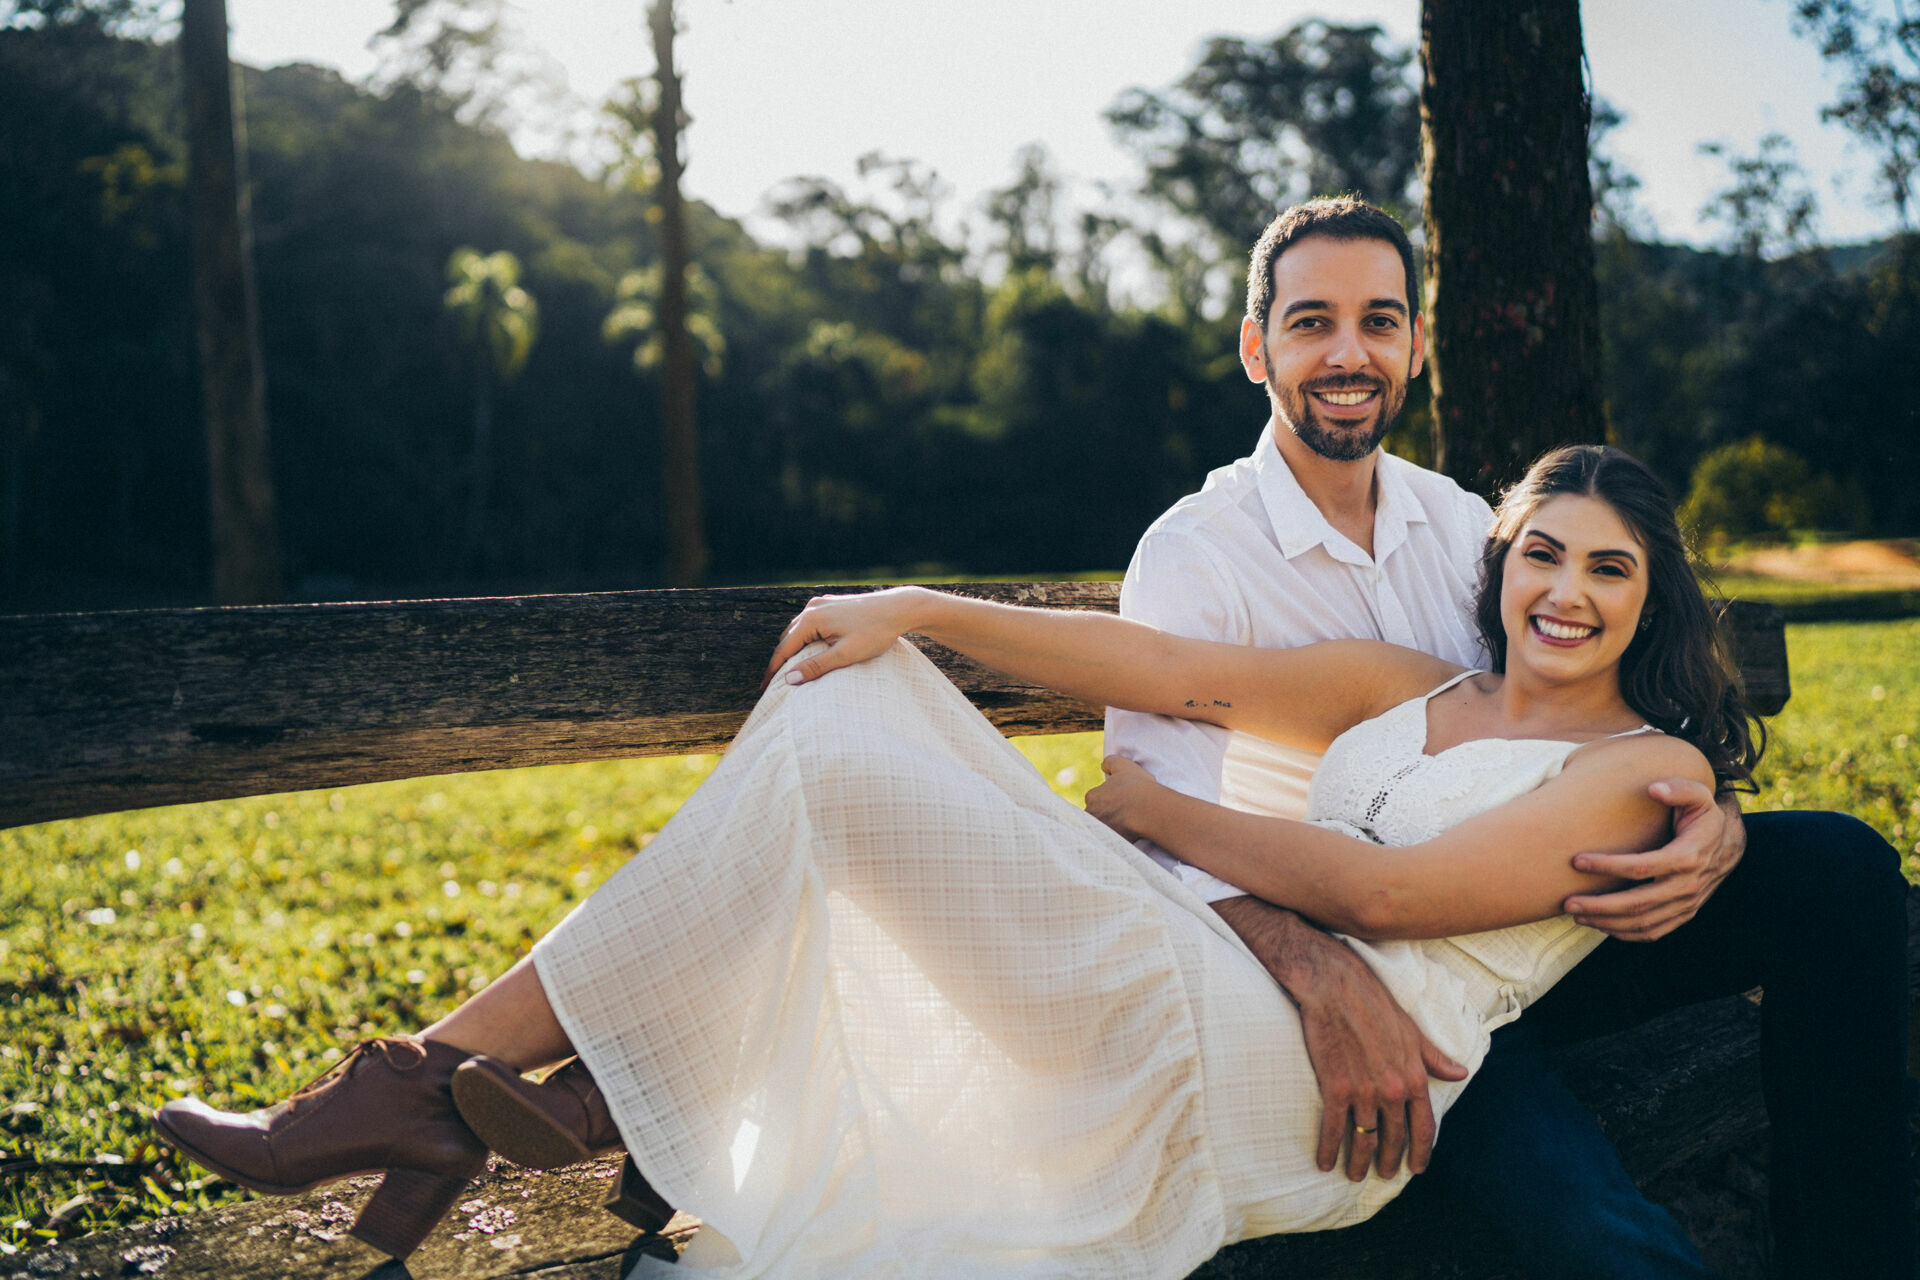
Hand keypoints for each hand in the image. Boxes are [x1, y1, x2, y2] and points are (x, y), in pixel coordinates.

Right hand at [761, 587, 929, 688]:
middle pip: (787, 638)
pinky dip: (804, 639)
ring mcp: (821, 603)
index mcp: (811, 619)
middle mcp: (812, 608)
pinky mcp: (831, 604)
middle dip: (781, 661)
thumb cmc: (875, 632)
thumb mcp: (846, 654)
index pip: (783, 649)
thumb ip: (817, 667)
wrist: (899, 608)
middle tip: (774, 684)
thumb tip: (789, 680)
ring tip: (789, 670)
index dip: (774, 671)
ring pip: (798, 630)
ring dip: (792, 649)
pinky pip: (810, 624)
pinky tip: (808, 651)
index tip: (765, 690)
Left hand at [1084, 755, 1163, 842]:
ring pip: (1102, 829)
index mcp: (1092, 797)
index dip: (1108, 800)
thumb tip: (1104, 767)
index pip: (1095, 799)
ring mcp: (1100, 831)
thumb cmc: (1138, 787)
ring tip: (1128, 825)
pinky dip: (1117, 839)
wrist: (1150, 810)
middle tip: (1124, 814)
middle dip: (1107, 815)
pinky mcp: (1110, 844)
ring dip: (1112, 827)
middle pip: (1096, 815)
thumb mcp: (1124, 765)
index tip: (1120, 802)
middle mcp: (1091, 814)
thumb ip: (1110, 762)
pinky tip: (1129, 835)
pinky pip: (1110, 842)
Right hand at [1211, 897, 1466, 1181]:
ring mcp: (1364, 1090)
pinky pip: (1333, 1128)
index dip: (1421, 1152)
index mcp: (1414, 1076)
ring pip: (1364, 1139)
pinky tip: (1324, 1162)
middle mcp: (1393, 1089)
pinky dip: (1328, 1149)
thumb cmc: (1373, 1001)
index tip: (1416, 1169)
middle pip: (1394, 1138)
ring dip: (1358, 1162)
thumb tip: (1460, 1072)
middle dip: (1389, 1162)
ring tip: (1354, 1175)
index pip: (1424, 1126)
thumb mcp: (1411, 1030)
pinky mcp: (1336, 1086)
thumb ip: (1433, 1057)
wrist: (1334, 985)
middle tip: (1384, 1175)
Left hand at [1564, 779, 1743, 941]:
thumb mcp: (1698, 795)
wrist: (1728, 844)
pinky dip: (1625, 933)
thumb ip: (1678, 788)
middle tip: (1567, 903)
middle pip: (1638, 903)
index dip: (1608, 866)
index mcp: (1689, 856)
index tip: (1577, 861)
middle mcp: (1688, 885)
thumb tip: (1654, 788)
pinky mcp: (1684, 914)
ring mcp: (1687, 904)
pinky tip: (1599, 925)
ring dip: (1607, 923)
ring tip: (1576, 915)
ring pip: (1643, 923)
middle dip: (1600, 905)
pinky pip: (1653, 932)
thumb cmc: (1704, 816)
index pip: (1642, 867)